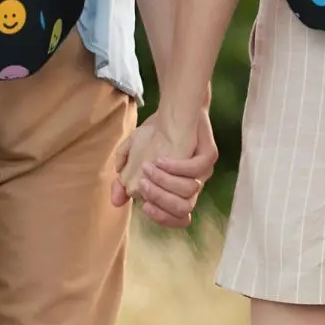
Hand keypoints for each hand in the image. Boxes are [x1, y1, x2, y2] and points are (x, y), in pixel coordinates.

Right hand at [111, 108, 216, 228]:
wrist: (175, 107)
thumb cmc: (156, 134)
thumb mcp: (134, 155)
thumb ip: (124, 178)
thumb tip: (116, 201)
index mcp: (179, 190)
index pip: (178, 218)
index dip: (162, 218)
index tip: (143, 206)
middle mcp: (194, 184)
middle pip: (183, 209)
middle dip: (160, 200)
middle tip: (142, 184)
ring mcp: (204, 171)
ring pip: (189, 191)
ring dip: (165, 182)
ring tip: (147, 167)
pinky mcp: (209, 155)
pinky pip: (196, 169)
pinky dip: (176, 167)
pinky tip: (160, 159)